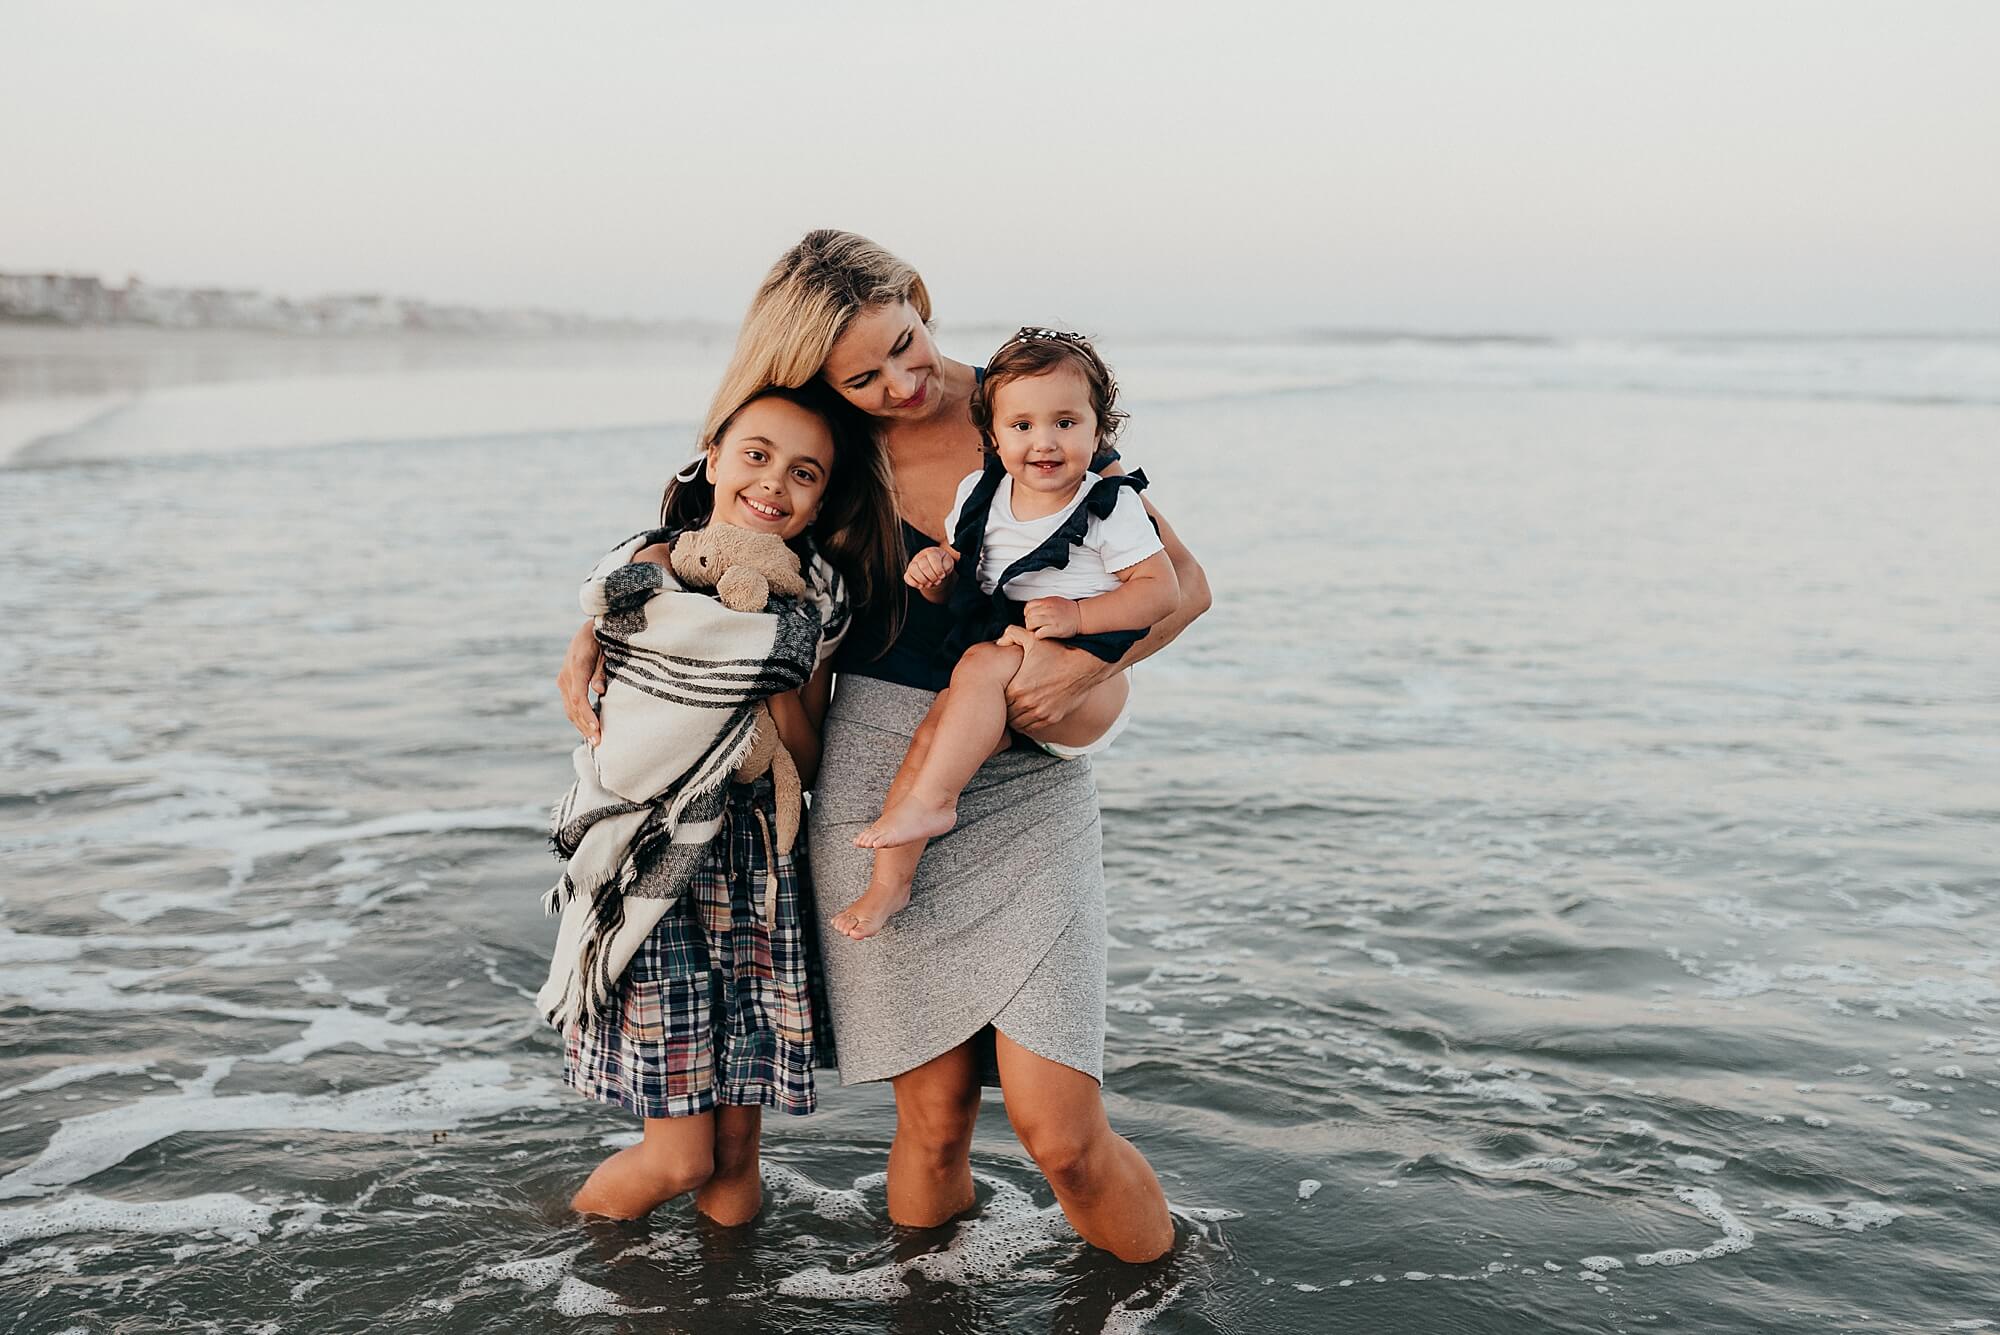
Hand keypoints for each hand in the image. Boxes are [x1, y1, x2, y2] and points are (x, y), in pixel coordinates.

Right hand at [557, 619, 605, 744]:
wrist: (590, 629)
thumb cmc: (603, 640)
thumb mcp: (607, 652)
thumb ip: (602, 672)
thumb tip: (599, 691)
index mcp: (577, 666)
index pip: (579, 697)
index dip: (587, 714)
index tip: (597, 728)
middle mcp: (566, 675)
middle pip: (572, 707)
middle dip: (585, 726)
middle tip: (598, 742)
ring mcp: (563, 680)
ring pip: (569, 708)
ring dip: (580, 725)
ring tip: (593, 741)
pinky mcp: (565, 683)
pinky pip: (570, 704)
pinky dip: (578, 718)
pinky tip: (588, 729)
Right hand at [904, 544, 957, 589]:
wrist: (936, 570)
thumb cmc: (942, 565)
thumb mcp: (948, 563)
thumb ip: (947, 565)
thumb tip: (942, 570)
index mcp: (931, 552)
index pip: (932, 557)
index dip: (938, 569)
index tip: (942, 576)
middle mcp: (921, 556)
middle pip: (923, 566)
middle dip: (932, 577)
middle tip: (937, 581)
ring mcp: (913, 564)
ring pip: (913, 570)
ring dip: (923, 580)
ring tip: (930, 584)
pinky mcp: (909, 572)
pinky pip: (907, 577)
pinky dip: (914, 583)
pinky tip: (921, 586)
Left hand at [1000, 628, 1109, 731]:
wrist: (1083, 665)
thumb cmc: (1057, 652)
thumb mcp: (1032, 638)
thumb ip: (1011, 634)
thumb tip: (998, 642)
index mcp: (1018, 688)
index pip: (998, 700)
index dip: (997, 696)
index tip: (1000, 691)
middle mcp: (1027, 704)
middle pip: (1006, 714)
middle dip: (1004, 708)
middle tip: (1004, 702)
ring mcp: (1040, 713)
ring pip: (1018, 724)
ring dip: (1015, 717)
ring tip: (1015, 709)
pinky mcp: (1052, 718)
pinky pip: (1032, 728)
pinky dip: (1027, 723)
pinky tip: (1027, 713)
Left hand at [1022, 596, 1081, 638]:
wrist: (1082, 616)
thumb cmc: (1069, 610)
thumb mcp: (1055, 600)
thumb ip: (1043, 603)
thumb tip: (1031, 608)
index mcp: (1047, 602)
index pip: (1028, 606)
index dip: (1027, 613)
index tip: (1030, 617)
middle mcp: (1048, 609)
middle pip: (1029, 616)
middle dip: (1028, 622)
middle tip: (1033, 626)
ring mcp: (1052, 619)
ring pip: (1031, 624)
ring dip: (1031, 629)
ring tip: (1036, 630)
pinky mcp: (1055, 629)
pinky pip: (1039, 633)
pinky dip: (1038, 635)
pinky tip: (1042, 635)